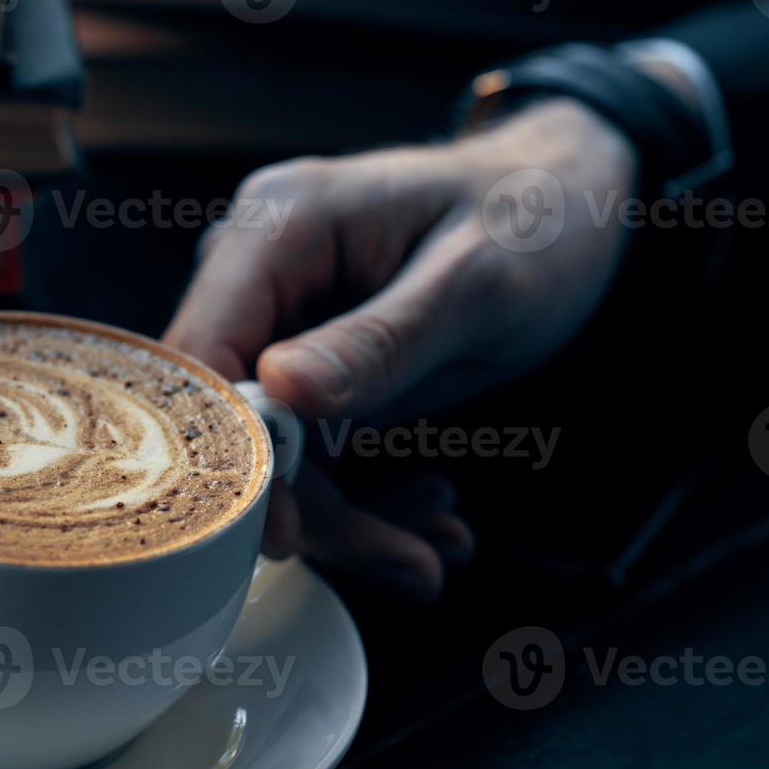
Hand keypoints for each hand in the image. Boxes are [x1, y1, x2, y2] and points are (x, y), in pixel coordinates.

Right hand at [165, 99, 637, 600]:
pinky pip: (304, 448)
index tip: (287, 530)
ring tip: (432, 550)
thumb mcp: (477, 284)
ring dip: (345, 515)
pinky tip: (427, 514)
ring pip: (269, 450)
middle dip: (309, 504)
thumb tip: (279, 392)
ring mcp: (276, 320)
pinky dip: (359, 496)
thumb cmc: (533, 220)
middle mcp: (257, 272)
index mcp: (279, 227)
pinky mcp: (302, 364)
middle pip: (232, 418)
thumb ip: (380, 341)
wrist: (568, 206)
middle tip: (402, 562)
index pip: (201, 353)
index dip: (227, 448)